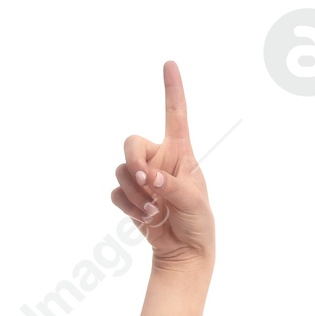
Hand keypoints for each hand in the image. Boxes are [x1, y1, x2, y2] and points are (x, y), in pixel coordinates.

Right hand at [111, 60, 214, 268]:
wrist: (185, 251)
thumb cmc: (198, 223)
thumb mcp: (194, 203)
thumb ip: (173, 186)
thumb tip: (150, 177)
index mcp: (180, 153)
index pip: (175, 114)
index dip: (172, 89)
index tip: (169, 64)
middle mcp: (158, 160)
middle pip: (132, 142)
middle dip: (133, 160)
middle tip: (144, 180)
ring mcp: (142, 178)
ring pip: (121, 170)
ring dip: (134, 192)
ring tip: (154, 211)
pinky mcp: (130, 197)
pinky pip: (117, 192)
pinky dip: (127, 205)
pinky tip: (144, 218)